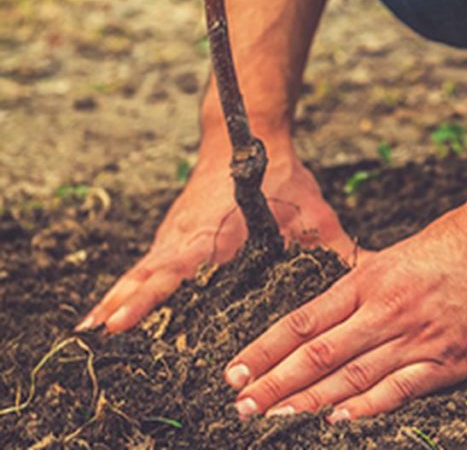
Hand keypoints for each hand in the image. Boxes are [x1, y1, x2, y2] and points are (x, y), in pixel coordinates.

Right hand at [78, 139, 356, 333]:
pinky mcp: (174, 235)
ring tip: (93, 332)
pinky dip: (129, 286)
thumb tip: (371, 274)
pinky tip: (111, 312)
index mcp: (217, 232)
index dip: (151, 296)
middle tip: (101, 335)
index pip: (178, 268)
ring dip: (119, 297)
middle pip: (151, 274)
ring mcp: (176, 234)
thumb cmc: (282, 175)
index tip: (123, 319)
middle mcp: (188, 235)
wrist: (245, 134)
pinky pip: (148, 265)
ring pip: (143, 269)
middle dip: (126, 303)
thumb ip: (336, 248)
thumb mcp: (313, 213)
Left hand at [223, 195, 466, 420]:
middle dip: (274, 383)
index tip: (235, 370)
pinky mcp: (451, 359)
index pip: (304, 321)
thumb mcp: (399, 254)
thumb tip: (330, 302)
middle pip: (319, 353)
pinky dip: (368, 406)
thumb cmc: (456, 241)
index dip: (266, 349)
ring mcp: (419, 336)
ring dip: (308, 400)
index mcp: (370, 281)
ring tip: (273, 419)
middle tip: (240, 406)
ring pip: (352, 375)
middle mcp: (387, 309)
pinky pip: (402, 387)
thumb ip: (365, 282)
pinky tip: (338, 420)